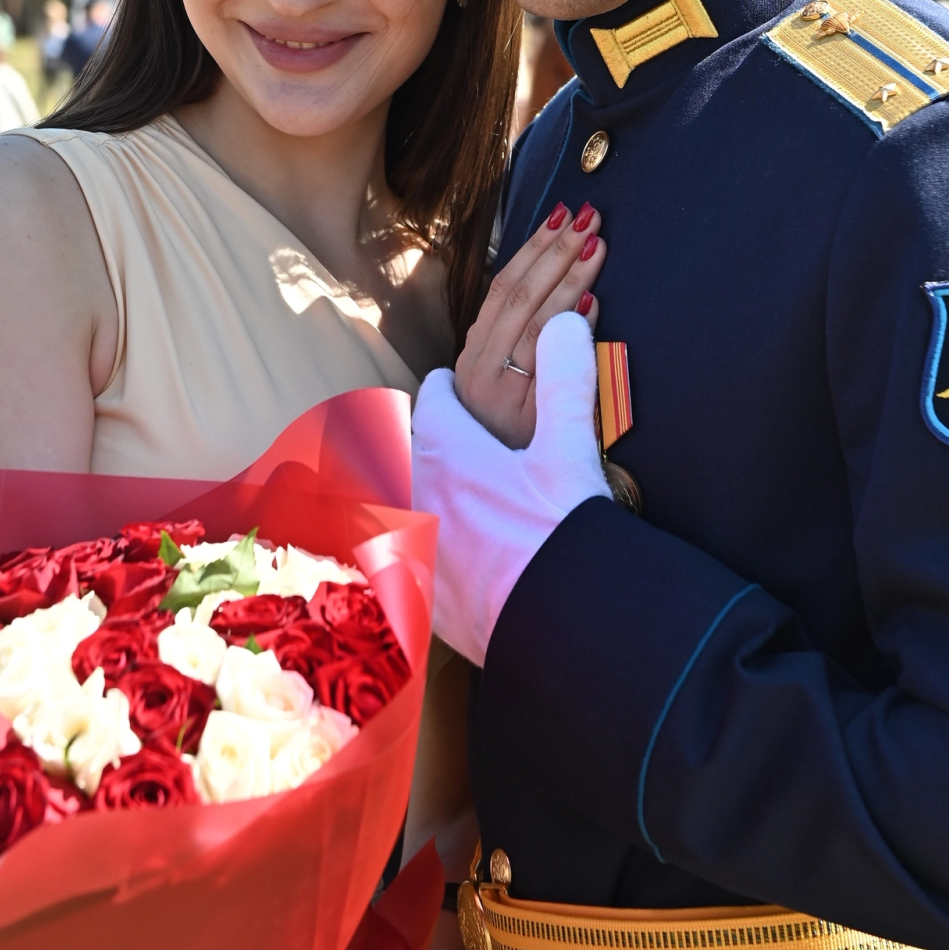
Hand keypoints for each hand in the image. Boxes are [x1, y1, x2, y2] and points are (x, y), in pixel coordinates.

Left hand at [414, 311, 608, 666]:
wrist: (563, 628)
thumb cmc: (564, 537)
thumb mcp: (571, 450)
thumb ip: (566, 380)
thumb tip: (566, 322)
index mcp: (449, 454)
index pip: (432, 404)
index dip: (441, 392)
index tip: (445, 387)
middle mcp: (416, 497)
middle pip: (388, 455)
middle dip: (398, 443)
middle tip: (408, 437)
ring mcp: (410, 551)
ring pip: (377, 510)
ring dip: (381, 499)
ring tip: (391, 498)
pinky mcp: (416, 598)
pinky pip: (384, 566)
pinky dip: (388, 556)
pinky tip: (405, 564)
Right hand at [454, 201, 605, 448]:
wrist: (498, 502)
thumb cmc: (505, 437)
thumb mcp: (499, 385)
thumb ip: (516, 338)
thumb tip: (554, 284)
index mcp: (472, 357)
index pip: (502, 288)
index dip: (533, 248)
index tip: (560, 215)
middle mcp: (479, 373)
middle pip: (520, 297)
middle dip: (557, 251)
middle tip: (588, 217)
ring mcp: (503, 397)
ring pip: (536, 323)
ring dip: (569, 278)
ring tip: (597, 246)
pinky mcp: (528, 422)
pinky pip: (551, 365)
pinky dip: (570, 329)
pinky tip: (591, 301)